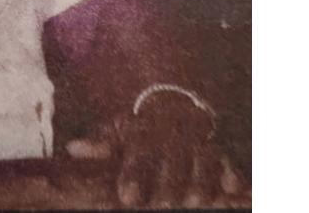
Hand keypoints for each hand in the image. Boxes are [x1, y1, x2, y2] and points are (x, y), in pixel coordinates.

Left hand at [64, 96, 250, 208]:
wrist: (171, 106)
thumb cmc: (138, 130)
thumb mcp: (116, 131)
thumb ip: (99, 143)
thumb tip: (74, 149)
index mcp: (146, 130)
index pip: (140, 152)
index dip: (134, 174)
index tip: (126, 196)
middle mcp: (174, 135)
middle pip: (175, 159)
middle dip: (169, 183)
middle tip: (161, 206)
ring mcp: (199, 142)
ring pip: (204, 159)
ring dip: (201, 183)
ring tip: (195, 204)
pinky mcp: (219, 154)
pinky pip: (228, 164)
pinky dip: (232, 176)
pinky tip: (234, 191)